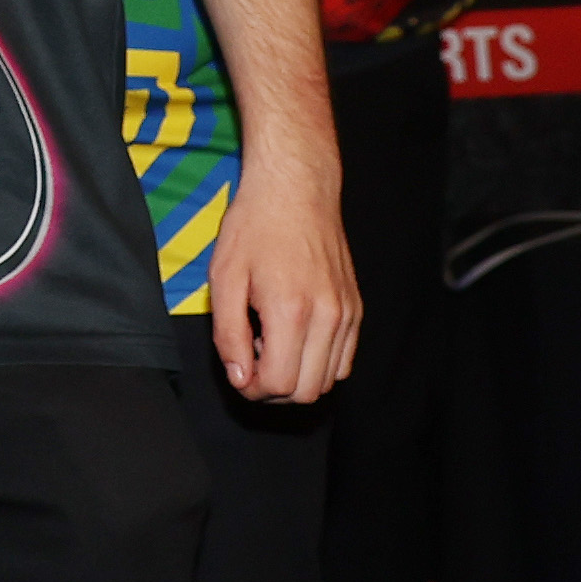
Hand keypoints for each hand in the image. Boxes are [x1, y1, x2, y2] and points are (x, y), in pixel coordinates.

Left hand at [210, 158, 360, 405]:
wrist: (295, 190)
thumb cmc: (255, 226)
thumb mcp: (224, 277)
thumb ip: (229, 335)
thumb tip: (240, 377)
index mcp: (291, 311)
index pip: (279, 384)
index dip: (253, 389)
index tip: (238, 371)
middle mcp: (328, 317)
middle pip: (307, 391)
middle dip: (273, 389)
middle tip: (251, 360)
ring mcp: (347, 314)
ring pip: (328, 380)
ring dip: (297, 377)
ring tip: (271, 345)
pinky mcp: (356, 309)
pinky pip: (344, 360)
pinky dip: (319, 363)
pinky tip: (294, 338)